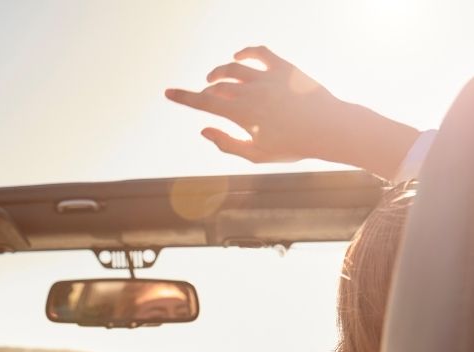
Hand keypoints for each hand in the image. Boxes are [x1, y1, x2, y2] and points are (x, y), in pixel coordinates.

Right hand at [165, 46, 338, 164]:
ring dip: (220, 72)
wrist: (328, 128)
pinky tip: (239, 56)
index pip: (203, 102)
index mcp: (240, 114)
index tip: (167, 92)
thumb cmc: (292, 146)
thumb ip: (226, 144)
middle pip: (217, 85)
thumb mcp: (254, 155)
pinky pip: (260, 52)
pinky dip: (245, 52)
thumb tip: (203, 130)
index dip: (183, 97)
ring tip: (215, 78)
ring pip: (233, 67)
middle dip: (205, 89)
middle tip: (204, 95)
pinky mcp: (284, 67)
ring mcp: (267, 77)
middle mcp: (250, 91)